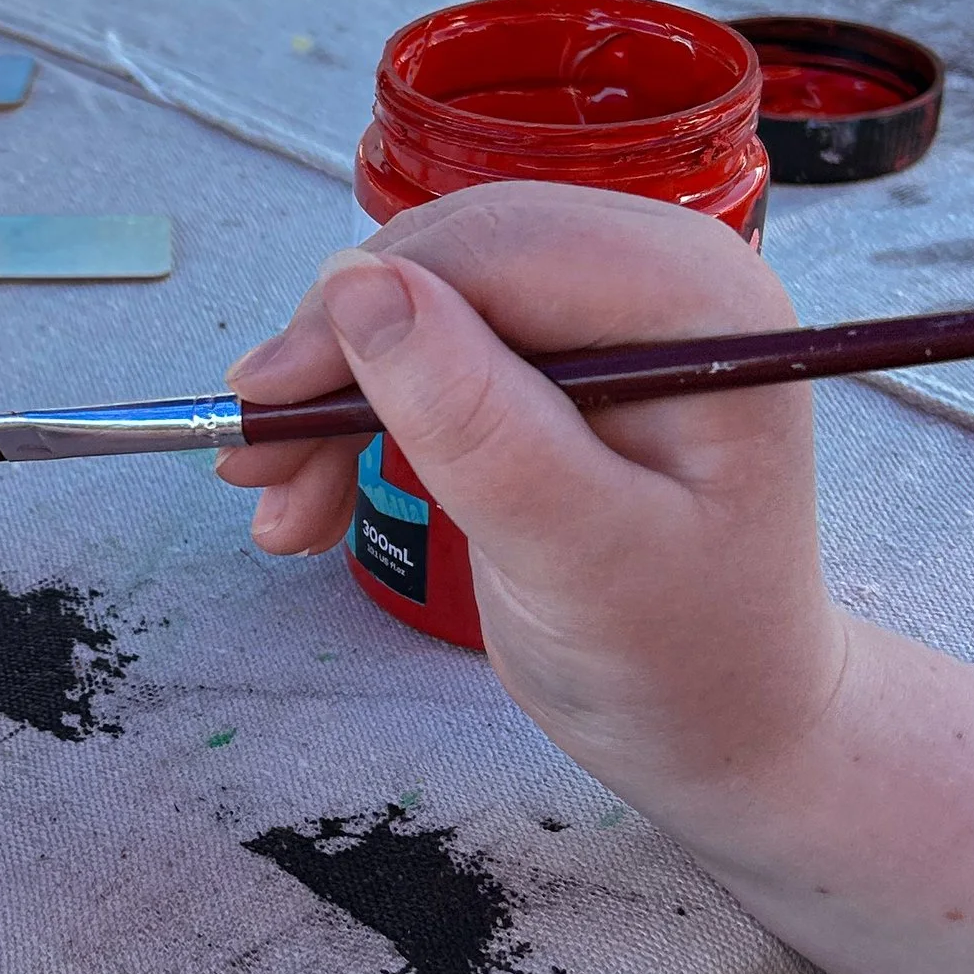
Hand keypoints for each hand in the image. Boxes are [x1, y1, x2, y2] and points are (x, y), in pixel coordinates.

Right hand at [216, 180, 849, 816]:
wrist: (720, 721)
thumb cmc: (684, 657)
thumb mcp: (579, 555)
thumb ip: (476, 422)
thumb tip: (357, 288)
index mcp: (698, 304)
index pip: (496, 251)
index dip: (361, 312)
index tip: (265, 405)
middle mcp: (654, 280)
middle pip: (447, 262)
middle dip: (336, 360)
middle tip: (254, 463)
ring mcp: (602, 315)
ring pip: (419, 300)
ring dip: (332, 396)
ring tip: (280, 505)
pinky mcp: (553, 359)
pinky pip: (426, 346)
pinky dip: (358, 414)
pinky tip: (313, 492)